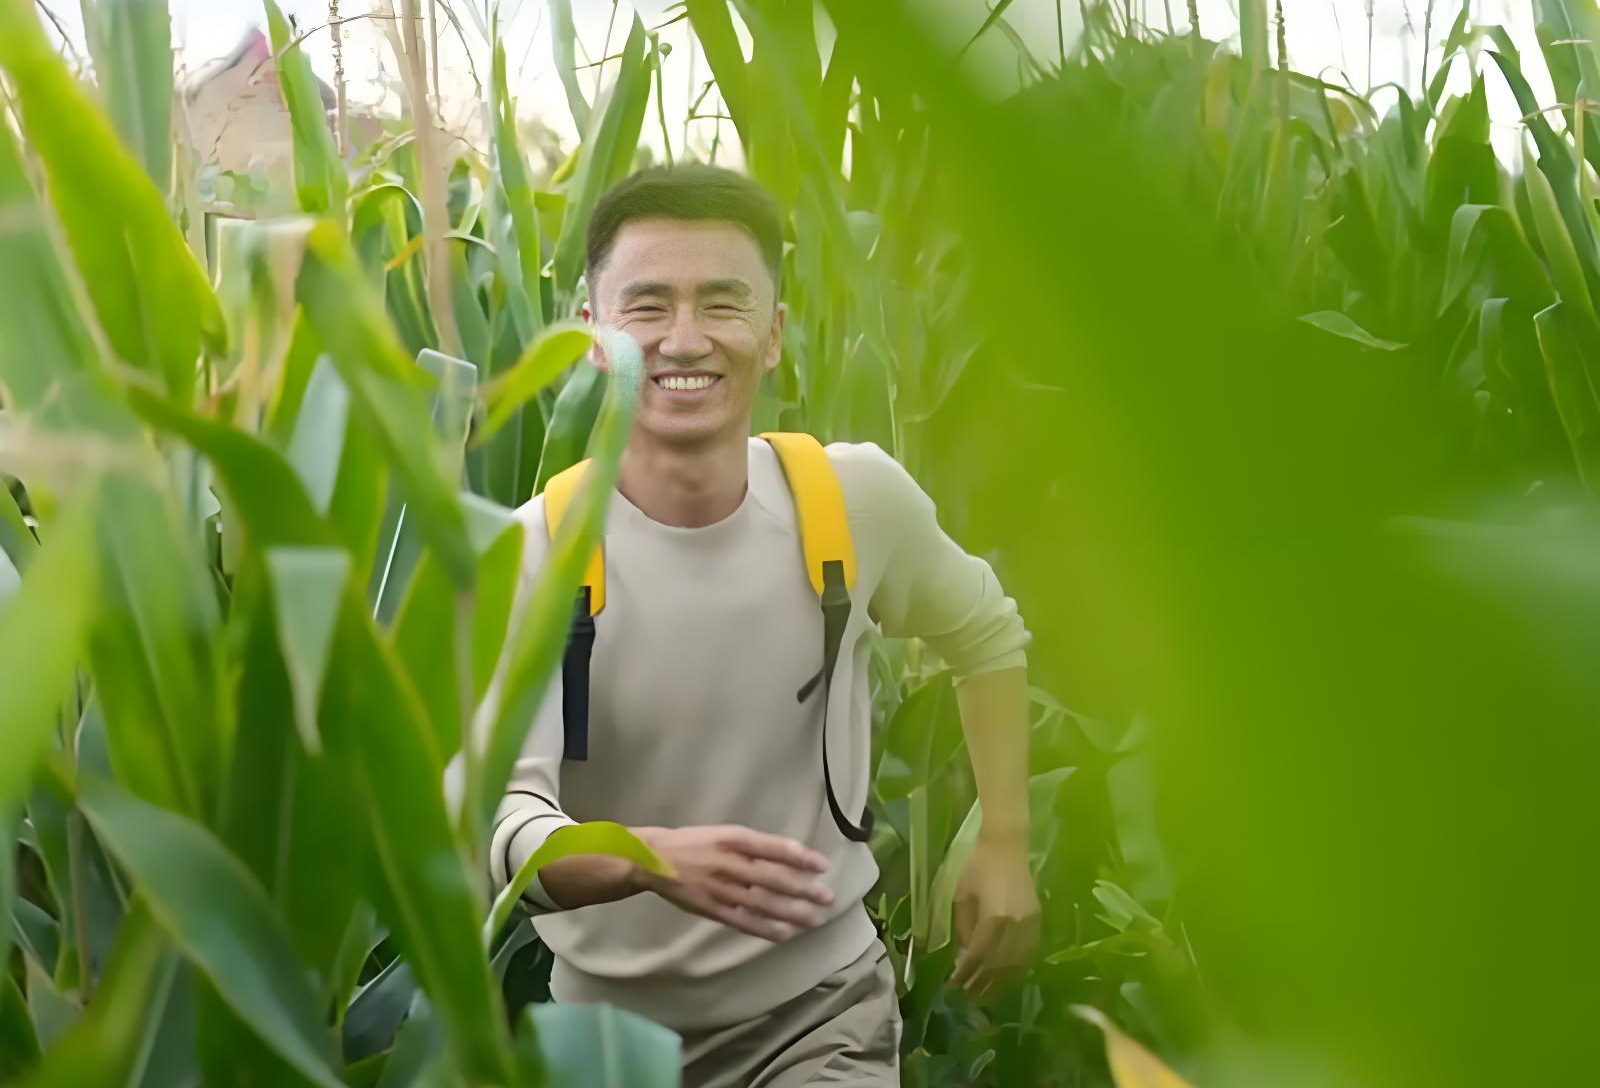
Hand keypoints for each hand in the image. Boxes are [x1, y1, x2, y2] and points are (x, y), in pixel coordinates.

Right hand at [631, 825, 834, 941]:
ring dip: (790, 913)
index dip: (800, 857)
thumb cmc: (693, 843)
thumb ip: (751, 845)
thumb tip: (787, 857)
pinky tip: (783, 934)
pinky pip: (742, 921)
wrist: (652, 860)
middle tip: (827, 898)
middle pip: (772, 878)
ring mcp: (720, 888)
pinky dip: (764, 929)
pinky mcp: (711, 908)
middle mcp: (729, 862)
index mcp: (733, 838)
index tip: (822, 866)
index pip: (773, 847)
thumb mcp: (722, 833)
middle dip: (803, 889)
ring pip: (761, 902)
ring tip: (813, 920)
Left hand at [950, 835, 1039, 997]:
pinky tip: (1006, 977)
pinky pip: (1028, 953)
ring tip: (985, 993)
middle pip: (998, 965)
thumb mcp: (961, 897)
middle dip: (982, 983)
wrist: (1006, 845)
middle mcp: (1015, 925)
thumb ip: (962, 928)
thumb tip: (962, 958)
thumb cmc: (976, 866)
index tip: (953, 986)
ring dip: (1000, 981)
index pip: (978, 956)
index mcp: (994, 918)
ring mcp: (1029, 924)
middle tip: (967, 996)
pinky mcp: (1037, 920)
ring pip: (1016, 963)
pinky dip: (1017, 969)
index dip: (965, 974)